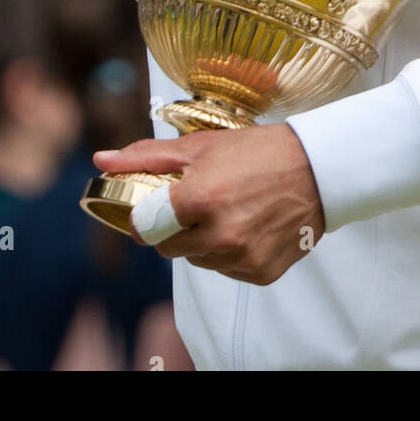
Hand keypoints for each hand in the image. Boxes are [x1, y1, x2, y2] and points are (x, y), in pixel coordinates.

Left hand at [93, 124, 325, 285]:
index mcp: (200, 199)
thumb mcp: (200, 146)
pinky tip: (247, 226)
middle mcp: (220, 235)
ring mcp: (242, 258)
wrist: (318, 169)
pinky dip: (230, 253)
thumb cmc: (258, 151)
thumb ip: (146, 157)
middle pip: (169, 248)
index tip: (156, 208)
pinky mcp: (260, 273)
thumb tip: (101, 161)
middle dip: (176, 227)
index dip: (148, 216)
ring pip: (198, 261)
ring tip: (229, 210)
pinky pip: (227, 271)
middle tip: (200, 202)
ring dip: (203, 241)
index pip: (145, 228)